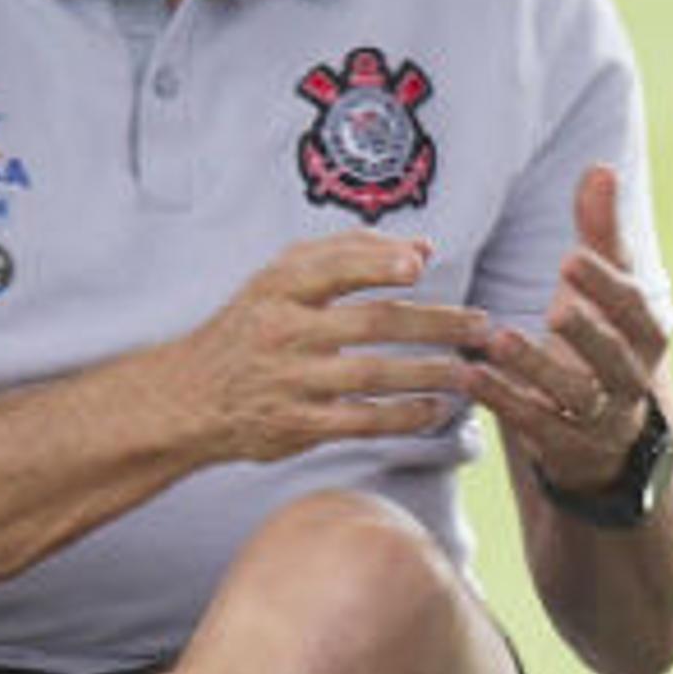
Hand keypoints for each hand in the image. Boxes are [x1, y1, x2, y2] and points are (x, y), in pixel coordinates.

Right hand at [181, 232, 488, 463]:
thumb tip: (423, 248)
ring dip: (430, 372)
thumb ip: (349, 254)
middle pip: (371, 322)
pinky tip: (437, 409)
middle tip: (481, 325)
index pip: (331, 267)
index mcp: (279, 287)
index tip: (419, 264)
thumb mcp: (281, 280)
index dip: (376, 263)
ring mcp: (290, 380)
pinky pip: (362, 420)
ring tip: (470, 371)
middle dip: (435, 323)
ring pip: (374, 374)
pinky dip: (404, 415)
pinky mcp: (297, 425)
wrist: (191, 397)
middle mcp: (284, 331)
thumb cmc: (251, 327)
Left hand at [465, 165, 670, 494]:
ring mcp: (599, 419)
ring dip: (535, 368)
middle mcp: (631, 380)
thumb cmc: (602, 339)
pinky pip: (533, 424)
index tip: (571, 258)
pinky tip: (468, 375)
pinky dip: (501, 399)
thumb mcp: (606, 289)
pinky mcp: (562, 444)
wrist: (606, 437)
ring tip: (497, 339)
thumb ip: (601, 233)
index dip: (606, 286)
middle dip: (587, 334)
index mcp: (646, 336)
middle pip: (615, 358)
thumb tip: (599, 169)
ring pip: (574, 396)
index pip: (634, 309)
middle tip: (555, 306)